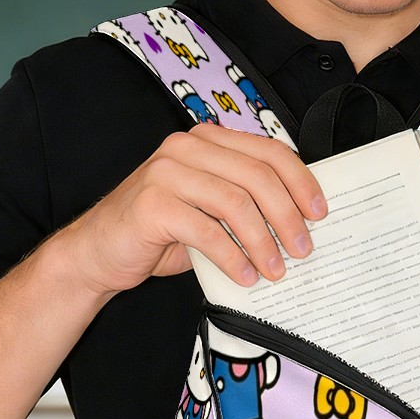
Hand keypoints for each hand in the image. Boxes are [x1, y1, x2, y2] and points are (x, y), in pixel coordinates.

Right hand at [54, 125, 325, 295]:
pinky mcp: (152, 204)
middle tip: (303, 250)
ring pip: (235, 203)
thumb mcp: (209, 211)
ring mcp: (166, 172)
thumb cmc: (160, 233)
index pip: (267, 152)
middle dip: (287, 216)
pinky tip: (245, 277)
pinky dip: (232, 257)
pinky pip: (206, 231)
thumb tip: (298, 225)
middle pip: (257, 177)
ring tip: (276, 270)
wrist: (99, 252)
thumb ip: (244, 204)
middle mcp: (187, 148)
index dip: (300, 181)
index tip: (320, 214)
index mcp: (207, 141)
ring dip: (263, 242)